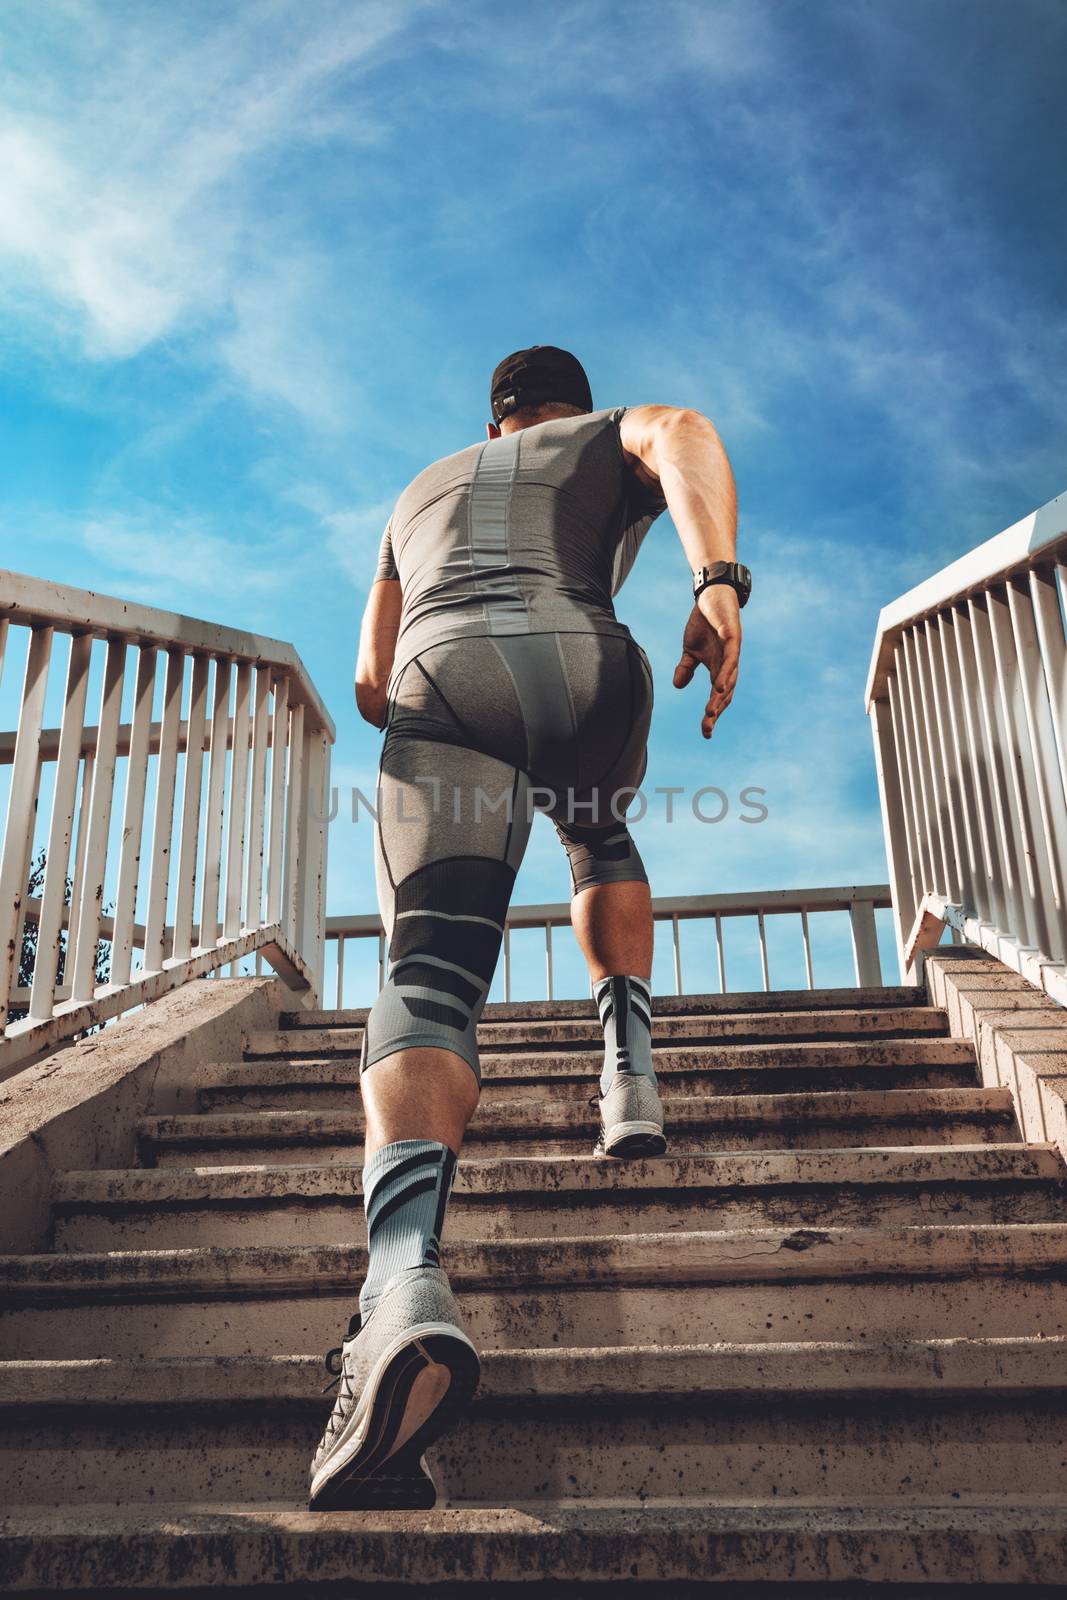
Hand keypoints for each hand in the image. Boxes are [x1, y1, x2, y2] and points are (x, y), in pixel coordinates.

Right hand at [673, 586, 741, 738]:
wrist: (711, 594)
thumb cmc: (704, 622)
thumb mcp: (689, 649)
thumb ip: (686, 668)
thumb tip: (677, 686)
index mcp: (719, 668)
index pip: (718, 696)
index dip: (713, 714)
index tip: (706, 733)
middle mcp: (729, 664)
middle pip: (725, 693)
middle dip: (716, 711)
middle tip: (706, 728)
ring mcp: (732, 651)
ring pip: (729, 679)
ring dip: (720, 697)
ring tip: (710, 713)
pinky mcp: (732, 637)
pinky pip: (730, 659)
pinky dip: (725, 674)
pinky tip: (719, 687)